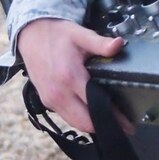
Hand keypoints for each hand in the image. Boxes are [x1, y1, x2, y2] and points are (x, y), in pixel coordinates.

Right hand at [18, 18, 129, 133]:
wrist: (30, 33)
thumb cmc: (56, 34)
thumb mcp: (80, 34)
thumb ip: (100, 43)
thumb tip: (119, 44)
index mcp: (70, 77)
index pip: (95, 106)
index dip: (114, 117)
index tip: (128, 124)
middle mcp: (59, 93)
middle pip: (86, 123)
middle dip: (105, 126)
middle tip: (122, 125)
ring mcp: (50, 99)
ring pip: (75, 124)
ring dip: (91, 124)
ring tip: (109, 118)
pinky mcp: (46, 101)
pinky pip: (66, 117)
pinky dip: (79, 118)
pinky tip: (90, 110)